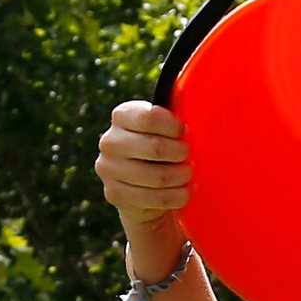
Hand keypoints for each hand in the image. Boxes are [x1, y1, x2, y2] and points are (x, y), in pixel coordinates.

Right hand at [94, 101, 190, 241]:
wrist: (144, 189)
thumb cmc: (163, 153)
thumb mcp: (167, 131)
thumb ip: (174, 120)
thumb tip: (192, 101)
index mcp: (122, 117)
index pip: (149, 116)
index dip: (174, 127)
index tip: (184, 132)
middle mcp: (110, 141)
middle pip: (156, 147)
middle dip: (181, 154)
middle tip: (187, 157)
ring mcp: (108, 169)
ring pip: (159, 176)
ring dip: (182, 177)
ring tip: (187, 175)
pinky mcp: (114, 194)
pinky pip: (157, 198)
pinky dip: (178, 196)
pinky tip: (184, 191)